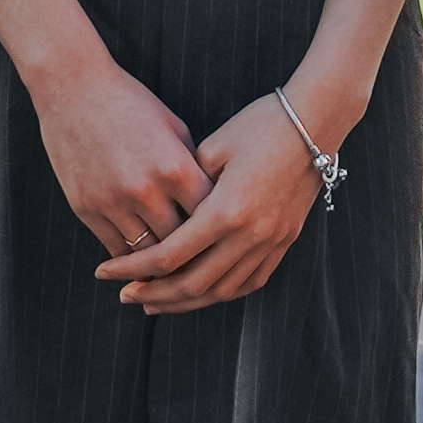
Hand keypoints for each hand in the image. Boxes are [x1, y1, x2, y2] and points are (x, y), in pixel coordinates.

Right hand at [28, 59, 211, 259]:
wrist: (73, 89)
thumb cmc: (130, 103)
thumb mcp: (173, 127)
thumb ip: (192, 167)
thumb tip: (210, 202)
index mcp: (176, 167)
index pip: (208, 216)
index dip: (218, 228)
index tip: (222, 235)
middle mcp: (146, 189)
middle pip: (179, 242)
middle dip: (191, 252)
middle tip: (201, 260)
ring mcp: (113, 202)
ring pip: (146, 253)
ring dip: (160, 261)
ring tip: (172, 265)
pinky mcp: (86, 209)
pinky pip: (116, 247)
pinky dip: (130, 256)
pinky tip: (141, 257)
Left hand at [97, 95, 326, 313]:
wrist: (316, 121)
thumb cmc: (261, 123)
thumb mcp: (214, 147)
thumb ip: (187, 183)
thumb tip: (164, 209)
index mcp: (225, 210)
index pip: (169, 256)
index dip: (132, 269)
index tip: (105, 272)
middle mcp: (249, 234)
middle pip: (193, 284)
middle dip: (154, 294)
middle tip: (125, 296)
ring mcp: (271, 241)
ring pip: (221, 291)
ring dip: (185, 301)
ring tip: (157, 301)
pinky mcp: (284, 241)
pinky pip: (249, 282)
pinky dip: (221, 293)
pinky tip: (201, 292)